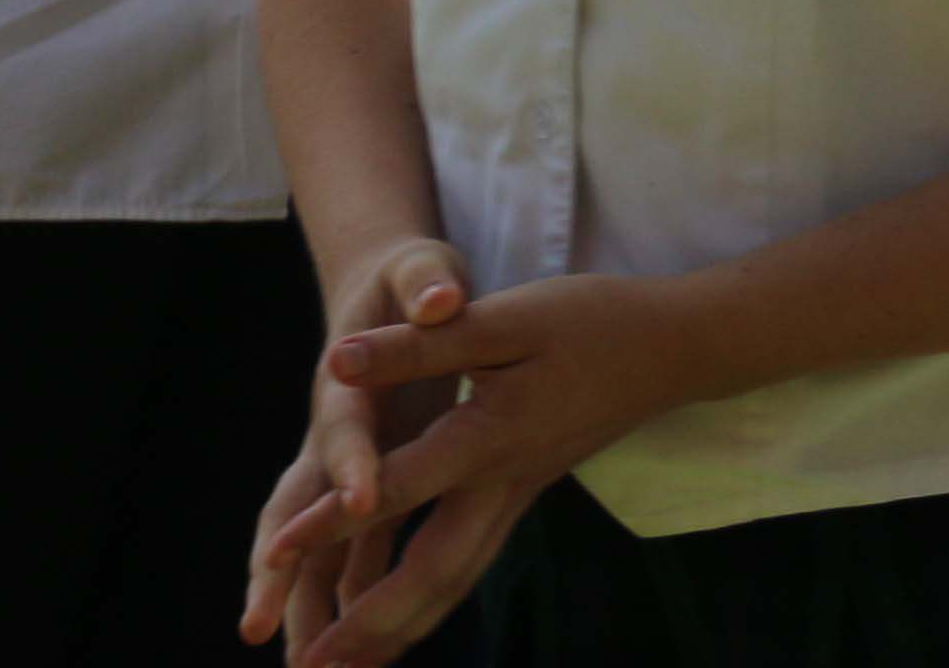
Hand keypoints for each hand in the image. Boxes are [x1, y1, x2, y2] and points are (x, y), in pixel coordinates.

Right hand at [244, 237, 469, 656]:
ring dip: (297, 604)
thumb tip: (440, 296)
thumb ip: (426, 283)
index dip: (351, 464)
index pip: (344, 430)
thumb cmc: (408, 280)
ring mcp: (338, 468)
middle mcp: (330, 435)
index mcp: (349, 385)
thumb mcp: (420, 269)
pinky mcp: (360, 485)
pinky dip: (340, 599)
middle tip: (255, 625)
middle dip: (277, 566)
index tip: (362, 503)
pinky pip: (344, 553)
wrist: (384, 290)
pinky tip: (345, 651)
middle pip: (293, 506)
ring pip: (310, 545)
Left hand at [268, 267, 707, 662]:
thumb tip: (338, 358)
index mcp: (489, 436)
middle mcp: (500, 483)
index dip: (334, 520)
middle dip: (368, 625)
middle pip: (431, 573)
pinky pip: (467, 567)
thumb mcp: (506, 317)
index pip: (399, 487)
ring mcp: (515, 498)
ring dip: (396, 631)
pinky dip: (429, 606)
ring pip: (452, 582)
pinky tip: (402, 625)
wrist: (671, 348)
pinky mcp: (522, 497)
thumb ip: (422, 345)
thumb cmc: (588, 322)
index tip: (277, 558)